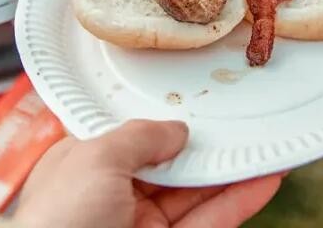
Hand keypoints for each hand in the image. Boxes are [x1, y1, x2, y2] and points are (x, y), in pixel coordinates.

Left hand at [14, 120, 283, 227]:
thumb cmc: (57, 222)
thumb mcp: (94, 159)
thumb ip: (139, 137)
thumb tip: (176, 130)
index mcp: (84, 167)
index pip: (131, 138)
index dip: (164, 123)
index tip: (199, 106)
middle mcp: (113, 197)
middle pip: (171, 166)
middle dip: (207, 148)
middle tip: (245, 125)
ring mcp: (141, 227)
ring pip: (196, 195)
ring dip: (231, 173)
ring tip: (265, 149)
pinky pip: (208, 223)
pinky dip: (237, 203)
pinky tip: (263, 182)